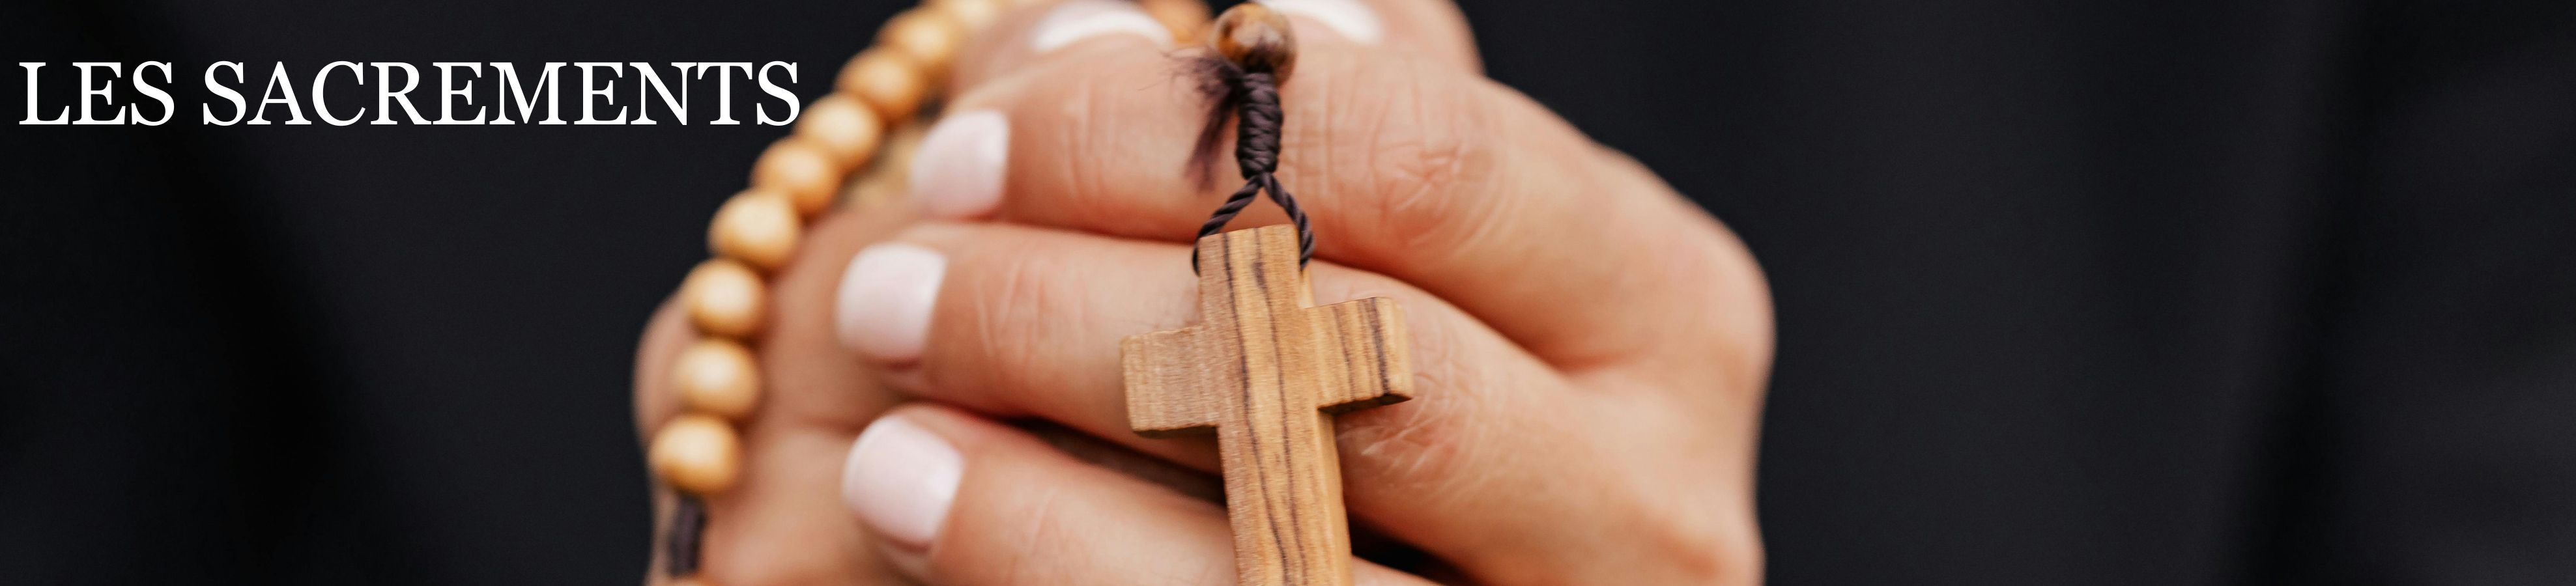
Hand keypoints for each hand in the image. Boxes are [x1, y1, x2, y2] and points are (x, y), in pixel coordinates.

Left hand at [828, 0, 1770, 582]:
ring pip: (1292, 546)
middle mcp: (1652, 491)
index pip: (1428, 163)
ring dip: (1043, 481)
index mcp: (1653, 301)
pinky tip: (915, 513)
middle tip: (895, 289)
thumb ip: (1252, 123)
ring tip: (880, 439)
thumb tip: (1086, 33)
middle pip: (1362, 358)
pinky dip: (1042, 564)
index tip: (974, 151)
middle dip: (1083, 309)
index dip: (1168, 140)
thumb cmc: (1357, 391)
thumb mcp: (1349, 239)